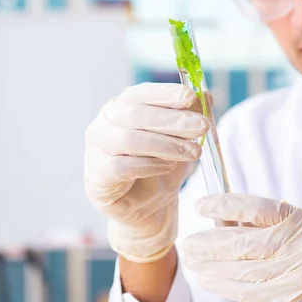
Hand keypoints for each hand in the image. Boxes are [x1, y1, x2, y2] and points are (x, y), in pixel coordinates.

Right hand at [84, 83, 208, 262]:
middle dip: (173, 120)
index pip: (140, 93)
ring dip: (166, 144)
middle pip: (136, 115)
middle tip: (202, 127)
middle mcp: (102, 125)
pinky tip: (169, 166)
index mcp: (120, 107)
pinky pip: (120, 167)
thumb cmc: (162, 167)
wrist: (149, 209)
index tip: (192, 97)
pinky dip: (149, 165)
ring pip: (128, 140)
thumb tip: (207, 96)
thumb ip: (191, 117)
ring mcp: (94, 151)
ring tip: (194, 152)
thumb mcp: (182, 140)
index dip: (166, 93)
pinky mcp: (96, 178)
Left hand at [183, 194, 301, 301]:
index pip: (256, 208)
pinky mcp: (289, 300)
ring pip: (241, 270)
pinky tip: (207, 278)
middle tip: (189, 243)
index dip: (224, 205)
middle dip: (209, 243)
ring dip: (210, 266)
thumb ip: (265, 223)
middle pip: (243, 243)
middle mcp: (300, 246)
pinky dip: (223, 284)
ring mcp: (295, 275)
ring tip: (192, 261)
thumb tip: (220, 219)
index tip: (201, 204)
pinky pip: (247, 291)